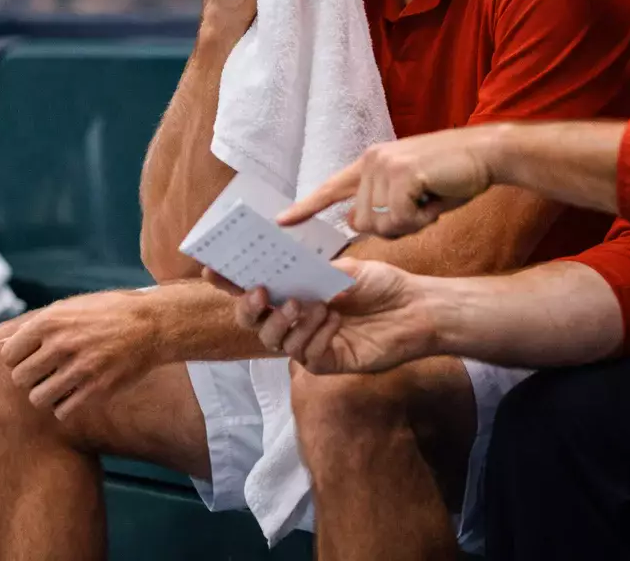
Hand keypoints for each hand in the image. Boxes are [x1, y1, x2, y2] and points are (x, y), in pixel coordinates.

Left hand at [0, 292, 162, 420]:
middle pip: (20, 378)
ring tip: (57, 387)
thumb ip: (37, 326)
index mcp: (50, 321)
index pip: (8, 354)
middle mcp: (61, 344)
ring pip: (37, 399)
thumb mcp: (70, 308)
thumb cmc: (107, 313)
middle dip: (30, 378)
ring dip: (45, 395)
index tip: (31, 358)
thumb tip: (3, 345)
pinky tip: (74, 396)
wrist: (150, 324)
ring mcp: (79, 368)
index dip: (17, 358)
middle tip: (45, 374)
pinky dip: (65, 407)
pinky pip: (62, 411)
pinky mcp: (97, 388)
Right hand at [228, 259, 434, 373]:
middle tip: (260, 292)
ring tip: (314, 305)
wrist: (417, 308)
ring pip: (276, 341)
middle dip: (249, 308)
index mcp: (295, 291)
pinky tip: (335, 321)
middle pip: (254, 322)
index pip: (254, 289)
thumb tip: (284, 268)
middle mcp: (296, 319)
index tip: (212, 269)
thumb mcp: (346, 268)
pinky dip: (315, 337)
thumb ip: (315, 272)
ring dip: (289, 321)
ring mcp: (310, 342)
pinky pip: (306, 356)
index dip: (230, 282)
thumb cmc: (382, 284)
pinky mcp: (328, 363)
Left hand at [276, 128, 499, 236]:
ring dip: (410, 224)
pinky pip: (401, 219)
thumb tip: (356, 224)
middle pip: (362, 223)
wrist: (487, 153)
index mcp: (369, 163)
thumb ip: (382, 204)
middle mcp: (371, 161)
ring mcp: (385, 165)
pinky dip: (422, 220)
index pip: (331, 188)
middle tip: (421, 207)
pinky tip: (436, 198)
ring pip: (381, 225)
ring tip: (430, 199)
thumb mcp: (410, 190)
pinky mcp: (402, 173)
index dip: (306, 207)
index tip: (280, 222)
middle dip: (393, 227)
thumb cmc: (452, 176)